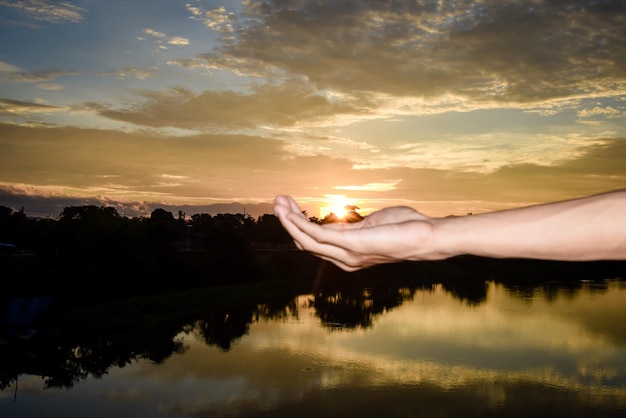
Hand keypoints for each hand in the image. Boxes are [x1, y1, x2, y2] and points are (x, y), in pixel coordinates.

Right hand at [274, 195, 436, 270]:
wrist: (425, 236)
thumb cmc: (405, 228)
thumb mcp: (372, 225)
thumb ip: (353, 227)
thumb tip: (341, 223)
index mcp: (349, 255)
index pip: (316, 243)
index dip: (299, 225)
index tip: (288, 206)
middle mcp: (344, 259)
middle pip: (306, 243)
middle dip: (289, 222)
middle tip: (277, 202)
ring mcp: (347, 255)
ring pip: (306, 240)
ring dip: (289, 221)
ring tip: (278, 202)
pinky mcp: (351, 245)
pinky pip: (317, 235)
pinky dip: (301, 223)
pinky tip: (291, 212)